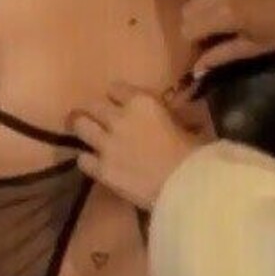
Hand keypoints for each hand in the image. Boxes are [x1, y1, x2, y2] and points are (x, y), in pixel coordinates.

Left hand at [70, 81, 210, 211]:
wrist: (186, 187)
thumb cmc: (195, 153)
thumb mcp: (187, 123)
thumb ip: (174, 114)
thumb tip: (174, 112)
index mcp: (141, 102)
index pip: (116, 88)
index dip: (117, 97)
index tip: (122, 105)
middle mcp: (118, 118)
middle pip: (92, 104)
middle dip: (95, 111)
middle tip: (99, 119)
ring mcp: (107, 144)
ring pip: (79, 126)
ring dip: (83, 128)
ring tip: (87, 135)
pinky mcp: (101, 170)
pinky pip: (82, 159)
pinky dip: (87, 159)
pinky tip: (94, 163)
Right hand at [182, 0, 274, 78]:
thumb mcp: (257, 46)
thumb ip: (222, 55)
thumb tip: (196, 71)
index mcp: (226, 13)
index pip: (188, 28)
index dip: (193, 44)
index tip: (205, 52)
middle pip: (187, 9)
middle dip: (194, 26)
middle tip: (211, 39)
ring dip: (201, 9)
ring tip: (220, 22)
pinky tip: (232, 5)